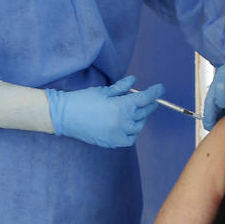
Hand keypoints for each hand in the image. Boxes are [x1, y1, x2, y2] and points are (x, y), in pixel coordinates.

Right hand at [47, 76, 162, 147]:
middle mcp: (123, 121)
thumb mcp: (103, 91)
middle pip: (144, 112)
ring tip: (139, 112)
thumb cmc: (82, 100)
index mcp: (122, 106)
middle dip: (149, 104)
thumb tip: (134, 81)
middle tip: (152, 100)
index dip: (155, 92)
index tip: (160, 88)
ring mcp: (118, 133)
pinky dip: (133, 132)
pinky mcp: (112, 142)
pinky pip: (130, 138)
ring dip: (141, 118)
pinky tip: (130, 126)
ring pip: (138, 125)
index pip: (145, 98)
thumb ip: (121, 88)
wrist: (64, 117)